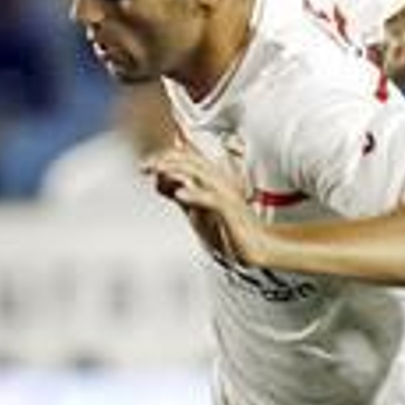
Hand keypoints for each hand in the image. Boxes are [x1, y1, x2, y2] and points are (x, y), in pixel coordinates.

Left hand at [143, 145, 270, 266]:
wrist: (260, 246)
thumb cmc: (233, 230)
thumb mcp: (200, 210)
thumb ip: (183, 194)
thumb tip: (161, 182)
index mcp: (214, 179)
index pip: (186, 158)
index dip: (163, 157)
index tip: (144, 165)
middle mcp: (220, 182)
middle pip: (190, 160)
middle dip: (164, 160)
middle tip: (145, 166)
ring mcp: (227, 195)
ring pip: (200, 173)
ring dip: (176, 170)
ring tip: (158, 172)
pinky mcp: (232, 210)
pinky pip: (213, 198)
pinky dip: (195, 195)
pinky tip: (180, 194)